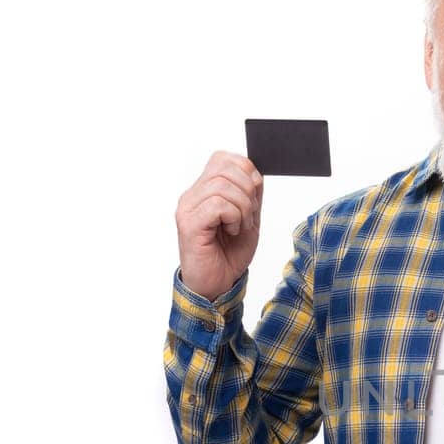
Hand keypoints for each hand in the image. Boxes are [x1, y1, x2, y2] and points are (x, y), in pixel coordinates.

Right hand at [175, 151, 263, 300]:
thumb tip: (255, 172)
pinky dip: (233, 217)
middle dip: (248, 190)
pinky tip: (231, 231)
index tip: (252, 197)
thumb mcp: (248, 218)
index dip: (245, 171)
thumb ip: (250, 194)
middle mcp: (192, 196)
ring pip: (222, 186)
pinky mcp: (189, 224)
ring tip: (239, 226)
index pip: (222, 158)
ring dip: (242, 207)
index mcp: (203, 190)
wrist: (217, 285)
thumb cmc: (229, 254)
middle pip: (224, 168)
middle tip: (248, 215)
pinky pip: (218, 204)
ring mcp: (187, 208)